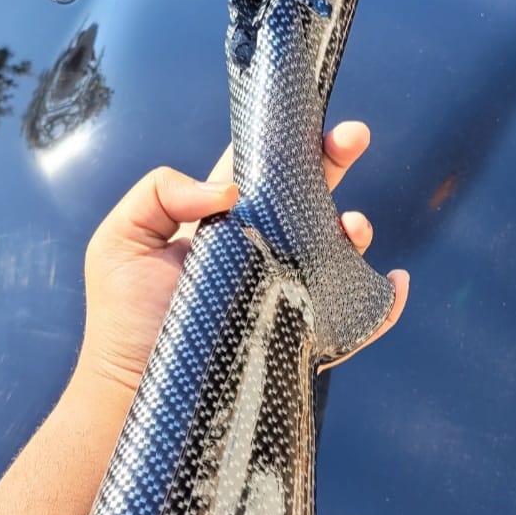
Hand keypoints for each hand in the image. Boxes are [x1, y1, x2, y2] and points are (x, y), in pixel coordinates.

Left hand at [75, 121, 407, 402]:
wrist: (130, 394)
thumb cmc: (123, 320)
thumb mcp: (121, 239)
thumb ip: (161, 193)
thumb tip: (229, 192)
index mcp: (223, 224)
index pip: (262, 174)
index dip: (287, 143)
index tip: (312, 121)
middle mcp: (260, 253)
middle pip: (308, 199)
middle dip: (334, 161)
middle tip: (354, 136)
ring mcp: (284, 295)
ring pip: (336, 253)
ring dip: (355, 231)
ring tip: (353, 227)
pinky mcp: (299, 338)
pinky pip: (353, 320)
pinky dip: (384, 303)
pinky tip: (394, 285)